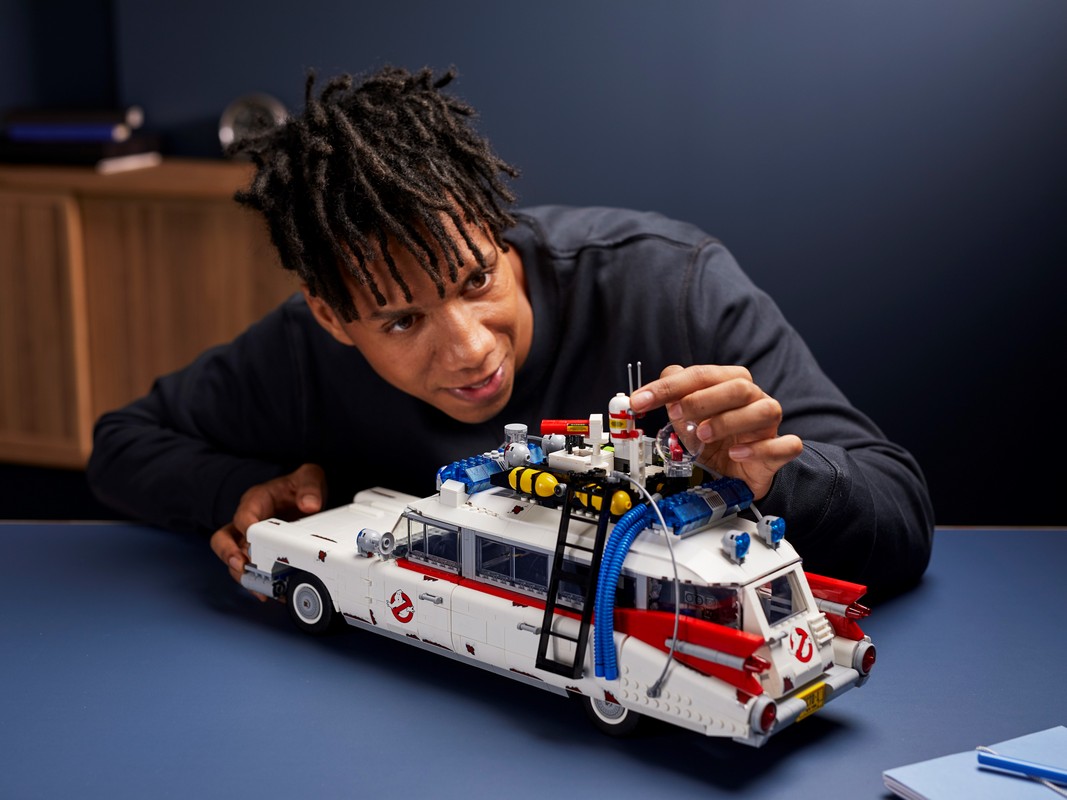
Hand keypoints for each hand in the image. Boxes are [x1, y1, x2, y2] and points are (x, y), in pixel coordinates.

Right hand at [210, 463, 326, 593]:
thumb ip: (309, 488)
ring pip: (235, 560)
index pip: (243, 515)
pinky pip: (252, 570)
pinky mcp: (261, 554)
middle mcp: (247, 521)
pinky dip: (259, 583)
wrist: (305, 495)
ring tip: (259, 589)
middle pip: (224, 540)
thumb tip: (310, 505)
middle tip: (242, 567)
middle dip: (229, 555)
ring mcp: (250, 540)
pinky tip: (273, 594)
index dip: (246, 529)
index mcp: (255, 500)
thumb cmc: (299, 486)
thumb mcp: (309, 477)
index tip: (253, 540)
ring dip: (244, 576)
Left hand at [630, 365, 801, 499]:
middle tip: (675, 414)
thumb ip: (673, 397)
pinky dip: (759, 449)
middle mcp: (753, 399)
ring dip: (729, 422)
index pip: (701, 375)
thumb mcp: (687, 418)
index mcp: (730, 383)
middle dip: (702, 399)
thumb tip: (657, 381)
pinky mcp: (778, 451)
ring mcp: (768, 424)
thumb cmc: (714, 439)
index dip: (668, 386)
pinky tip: (736, 454)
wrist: (737, 472)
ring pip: (764, 411)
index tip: (640, 400)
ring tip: (703, 435)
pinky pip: (783, 445)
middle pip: (737, 386)